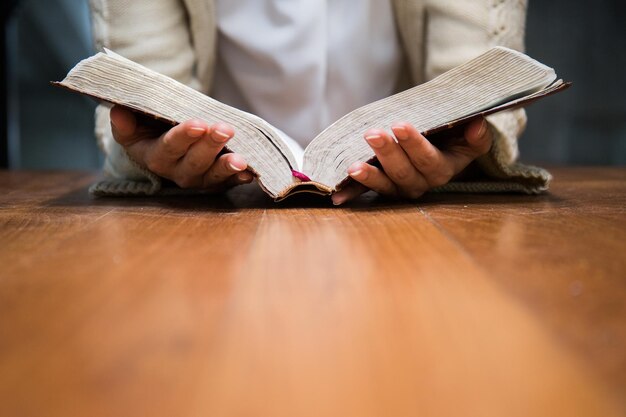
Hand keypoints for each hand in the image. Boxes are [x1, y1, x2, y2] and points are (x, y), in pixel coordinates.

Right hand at [109, 105, 252, 189]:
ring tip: (241, 160)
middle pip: (195, 162)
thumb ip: (125, 121)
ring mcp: (199, 179)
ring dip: (228, 167)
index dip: (183, 137)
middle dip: (210, 145)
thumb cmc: (148, 129)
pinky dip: (240, 178)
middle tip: (224, 129)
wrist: (162, 143)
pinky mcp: (216, 182)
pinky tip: (252, 173)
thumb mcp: (131, 125)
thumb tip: (119, 111)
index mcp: (155, 156)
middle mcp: (177, 172)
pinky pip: (229, 182)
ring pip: (213, 176)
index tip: (198, 123)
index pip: (169, 147)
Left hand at [331, 118, 492, 204]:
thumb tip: (477, 125)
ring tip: (353, 167)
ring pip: (385, 185)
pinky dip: (351, 194)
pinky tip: (336, 197)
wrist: (441, 151)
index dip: (414, 145)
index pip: (428, 159)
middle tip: (372, 134)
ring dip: (368, 177)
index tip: (400, 125)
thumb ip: (476, 136)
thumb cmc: (454, 139)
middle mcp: (421, 184)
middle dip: (387, 154)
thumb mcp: (469, 137)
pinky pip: (366, 193)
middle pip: (403, 172)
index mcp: (442, 169)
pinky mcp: (383, 188)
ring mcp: (399, 189)